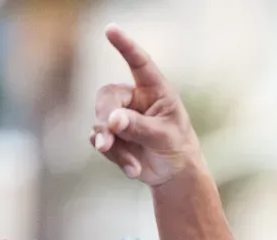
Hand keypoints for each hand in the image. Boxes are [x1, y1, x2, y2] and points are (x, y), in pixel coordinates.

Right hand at [91, 24, 201, 186]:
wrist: (173, 172)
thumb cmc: (176, 146)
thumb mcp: (164, 136)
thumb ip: (139, 127)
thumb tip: (113, 120)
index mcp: (154, 90)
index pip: (139, 63)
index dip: (125, 46)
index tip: (110, 29)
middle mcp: (134, 98)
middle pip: (107, 96)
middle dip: (106, 118)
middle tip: (109, 138)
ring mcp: (120, 116)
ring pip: (101, 122)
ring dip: (111, 145)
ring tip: (131, 165)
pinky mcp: (111, 135)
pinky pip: (100, 140)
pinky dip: (114, 156)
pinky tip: (132, 169)